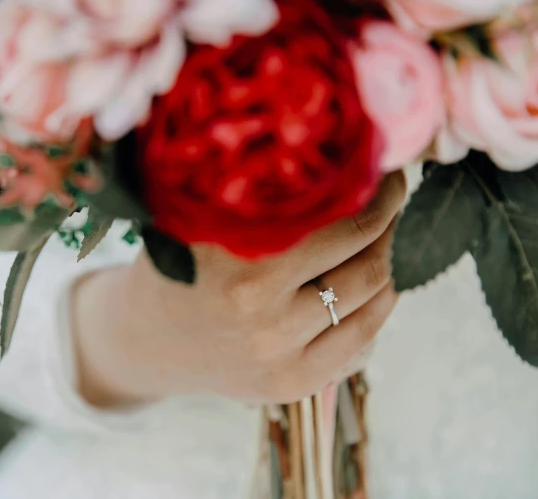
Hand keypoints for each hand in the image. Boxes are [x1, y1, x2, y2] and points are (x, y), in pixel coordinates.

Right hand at [72, 172, 405, 406]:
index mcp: (240, 264)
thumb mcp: (198, 217)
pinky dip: (379, 305)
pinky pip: (363, 340)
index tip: (383, 167)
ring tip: (388, 233)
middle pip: (367, 258)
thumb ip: (257, 191)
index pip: (340, 218)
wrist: (144, 339)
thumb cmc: (176, 264)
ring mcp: (280, 356)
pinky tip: (377, 281)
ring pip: (372, 299)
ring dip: (391, 259)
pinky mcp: (293, 384)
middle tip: (392, 194)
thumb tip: (336, 154)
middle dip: (390, 220)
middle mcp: (263, 315)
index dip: (375, 188)